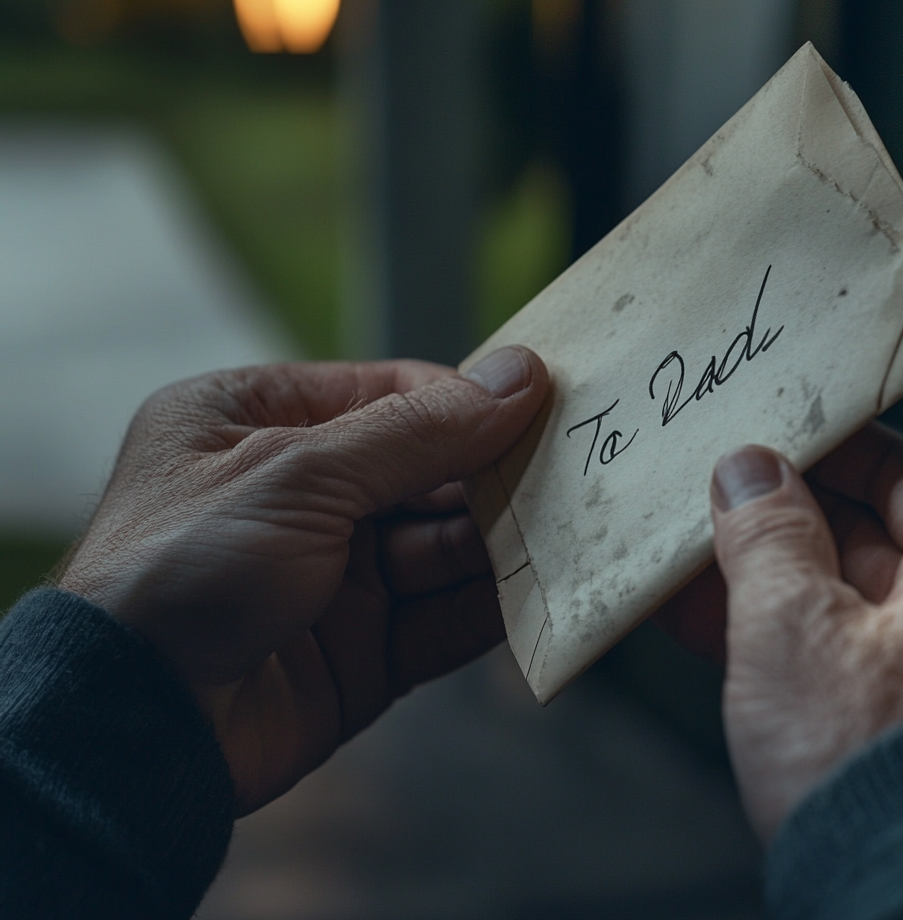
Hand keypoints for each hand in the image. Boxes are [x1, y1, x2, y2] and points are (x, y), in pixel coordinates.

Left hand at [60, 346, 547, 814]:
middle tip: (567, 476)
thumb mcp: (298, 474)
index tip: (537, 409)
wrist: (131, 729)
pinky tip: (533, 594)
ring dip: (500, 545)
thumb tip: (516, 376)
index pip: (390, 394)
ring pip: (443, 547)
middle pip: (427, 472)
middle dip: (492, 479)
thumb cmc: (180, 570)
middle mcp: (299, 492)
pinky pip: (441, 618)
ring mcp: (332, 574)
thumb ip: (417, 431)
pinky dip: (488, 608)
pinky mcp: (361, 648)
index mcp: (258, 420)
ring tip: (563, 535)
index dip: (466, 403)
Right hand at [661, 423, 902, 841]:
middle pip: (861, 540)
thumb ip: (767, 535)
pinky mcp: (890, 732)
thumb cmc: (872, 767)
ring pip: (831, 603)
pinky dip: (765, 639)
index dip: (831, 452)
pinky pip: (823, 659)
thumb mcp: (794, 623)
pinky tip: (697, 625)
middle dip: (775, 521)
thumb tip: (749, 470)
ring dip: (755, 582)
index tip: (772, 438)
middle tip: (707, 502)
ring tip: (678, 563)